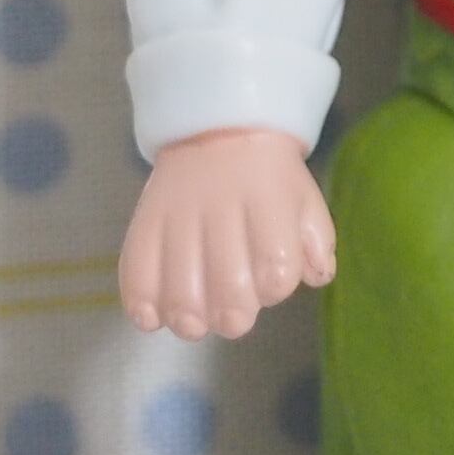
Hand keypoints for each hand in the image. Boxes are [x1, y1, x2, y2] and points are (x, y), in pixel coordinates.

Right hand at [118, 127, 336, 338]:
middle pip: (229, 289)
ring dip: (190, 321)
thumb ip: (317, 244)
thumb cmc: (269, 180)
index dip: (275, 289)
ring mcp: (177, 217)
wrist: (218, 134)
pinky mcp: (143, 224)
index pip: (277, 270)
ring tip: (196, 319)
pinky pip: (136, 278)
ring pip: (180, 295)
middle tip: (233, 315)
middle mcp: (222, 208)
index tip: (271, 280)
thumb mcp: (305, 202)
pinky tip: (157, 313)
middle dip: (234, 317)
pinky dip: (145, 307)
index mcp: (270, 203)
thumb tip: (317, 276)